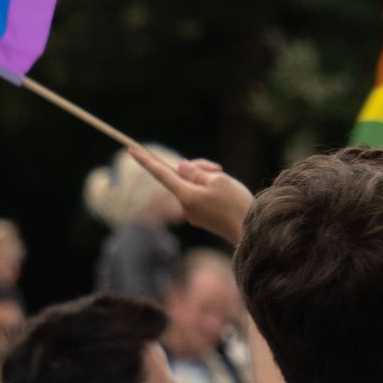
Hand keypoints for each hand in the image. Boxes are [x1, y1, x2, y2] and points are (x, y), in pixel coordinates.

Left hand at [130, 145, 252, 246]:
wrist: (251, 233)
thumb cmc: (236, 205)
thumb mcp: (218, 180)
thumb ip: (196, 172)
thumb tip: (180, 168)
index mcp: (186, 196)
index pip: (161, 174)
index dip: (146, 160)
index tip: (131, 149)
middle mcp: (184, 206)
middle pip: (182, 177)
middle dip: (198, 168)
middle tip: (218, 168)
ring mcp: (192, 214)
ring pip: (192, 186)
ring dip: (206, 178)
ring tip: (226, 183)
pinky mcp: (201, 218)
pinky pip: (199, 196)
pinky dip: (209, 190)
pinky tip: (225, 195)